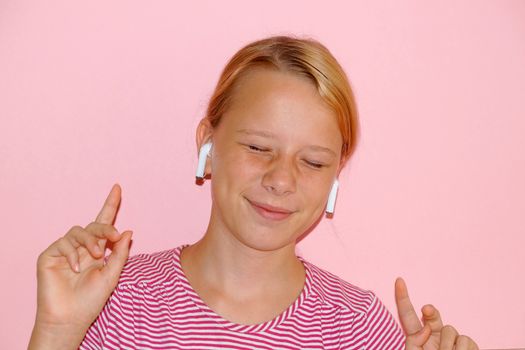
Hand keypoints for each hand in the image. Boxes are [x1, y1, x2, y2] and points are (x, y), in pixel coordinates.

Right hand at [29, 184, 132, 348]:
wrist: (70, 318)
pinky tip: (75, 268)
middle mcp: (81, 247)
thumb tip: (128, 231)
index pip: (104, 223)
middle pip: (94, 225)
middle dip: (105, 227)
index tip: (118, 187)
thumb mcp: (112, 275)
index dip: (110, 204)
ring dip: (90, 241)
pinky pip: (63, 243)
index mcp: (97, 250)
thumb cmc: (91, 300)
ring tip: (95, 256)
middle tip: (114, 236)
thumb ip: (120, 253)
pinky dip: (72, 253)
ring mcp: (65, 250)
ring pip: (78, 230)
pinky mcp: (50, 255)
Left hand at [395, 277, 478, 349]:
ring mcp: (451, 339)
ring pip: (450, 330)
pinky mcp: (467, 345)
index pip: (408, 315)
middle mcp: (434, 335)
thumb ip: (414, 341)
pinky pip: (465, 341)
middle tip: (426, 309)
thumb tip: (425, 328)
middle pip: (432, 316)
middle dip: (430, 311)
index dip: (403, 298)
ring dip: (448, 346)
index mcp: (417, 338)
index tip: (398, 280)